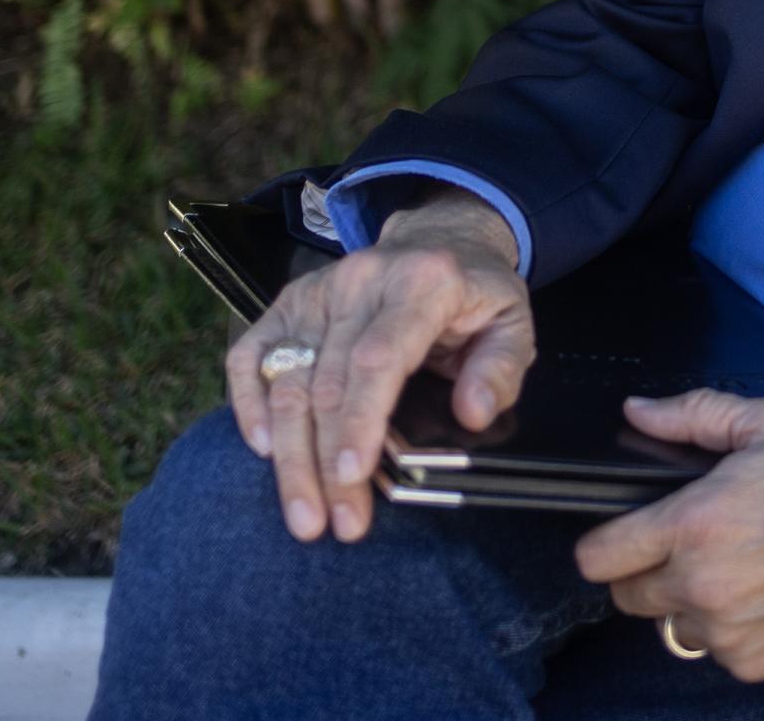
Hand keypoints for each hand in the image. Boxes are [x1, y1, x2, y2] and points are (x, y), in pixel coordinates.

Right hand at [222, 185, 532, 546]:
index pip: (378, 358)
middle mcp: (359, 282)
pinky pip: (252, 354)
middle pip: (326, 381)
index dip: (360, 420)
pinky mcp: (289, 302)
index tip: (352, 477)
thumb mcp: (513, 324)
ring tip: (303, 515)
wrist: (440, 239)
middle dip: (324, 461)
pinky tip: (263, 449)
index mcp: (420, 284)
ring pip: (286, 377)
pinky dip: (249, 402)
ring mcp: (317, 291)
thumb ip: (500, 369)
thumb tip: (472, 414)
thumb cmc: (476, 294)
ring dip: (290, 453)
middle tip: (333, 525)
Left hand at [573, 389, 763, 681]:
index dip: (602, 543)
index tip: (618, 536)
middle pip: (627, 599)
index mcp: (696, 525)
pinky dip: (733, 630)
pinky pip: (719, 651)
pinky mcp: (762, 663)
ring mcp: (732, 634)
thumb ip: (694, 415)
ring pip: (673, 627)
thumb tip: (638, 412)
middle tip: (687, 546)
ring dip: (690, 603)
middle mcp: (704, 587)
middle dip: (645, 571)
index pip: (599, 557)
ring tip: (736, 569)